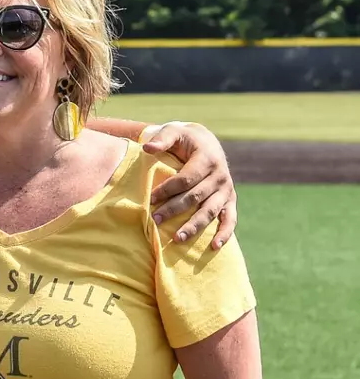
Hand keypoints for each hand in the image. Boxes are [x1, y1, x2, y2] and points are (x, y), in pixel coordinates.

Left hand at [144, 121, 236, 247]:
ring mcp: (227, 190)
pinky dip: (224, 233)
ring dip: (195, 226)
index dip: (167, 190)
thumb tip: (147, 147)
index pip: (186, 179)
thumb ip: (162, 138)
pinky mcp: (230, 201)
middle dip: (174, 209)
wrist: (206, 143)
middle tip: (155, 220)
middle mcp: (220, 176)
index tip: (149, 199)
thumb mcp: (174, 132)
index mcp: (208, 159)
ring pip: (211, 211)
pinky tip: (214, 246)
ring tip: (177, 239)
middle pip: (196, 197)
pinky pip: (230, 219)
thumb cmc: (184, 139)